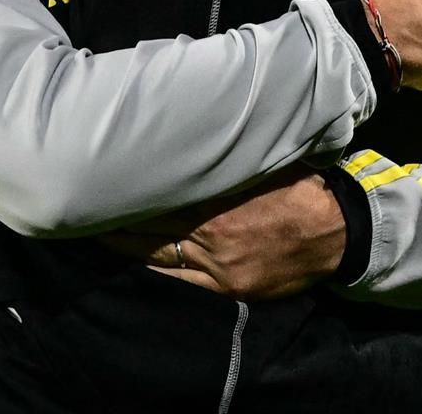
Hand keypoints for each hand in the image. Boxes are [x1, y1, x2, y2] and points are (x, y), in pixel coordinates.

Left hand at [99, 168, 347, 300]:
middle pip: (149, 224)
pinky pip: (180, 281)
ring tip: (98, 234)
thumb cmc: (298, 189)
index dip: (128, 188)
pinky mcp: (228, 286)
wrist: (336, 231)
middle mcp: (210, 230)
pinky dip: (154, 271)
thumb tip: (191, 135)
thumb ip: (224, 157)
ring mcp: (217, 262)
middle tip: (85, 207)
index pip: (158, 192)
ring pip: (157, 253)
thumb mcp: (260, 162)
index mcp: (216, 194)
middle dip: (117, 216)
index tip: (102, 177)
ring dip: (125, 245)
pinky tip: (132, 264)